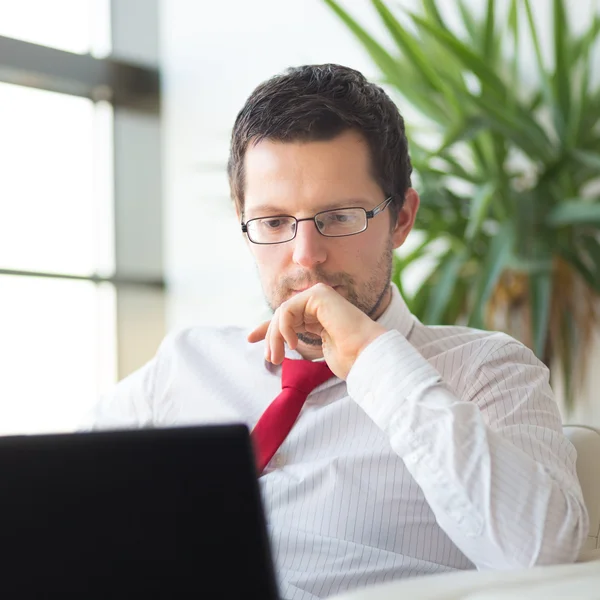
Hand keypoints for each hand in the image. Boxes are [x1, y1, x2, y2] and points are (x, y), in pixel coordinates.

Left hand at [247, 283, 386, 379]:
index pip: (286, 318)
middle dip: (271, 338)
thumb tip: (272, 341)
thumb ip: (295, 339)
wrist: (366, 356)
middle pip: (281, 316)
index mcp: (319, 315)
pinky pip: (288, 310)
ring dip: (275, 337)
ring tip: (278, 358)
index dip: (266, 328)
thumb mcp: (313, 349)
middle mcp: (319, 303)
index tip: (250, 339)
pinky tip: (293, 343)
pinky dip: (284, 327)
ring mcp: (320, 296)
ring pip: (282, 313)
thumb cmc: (348, 358)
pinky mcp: (318, 295)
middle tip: (271, 359)